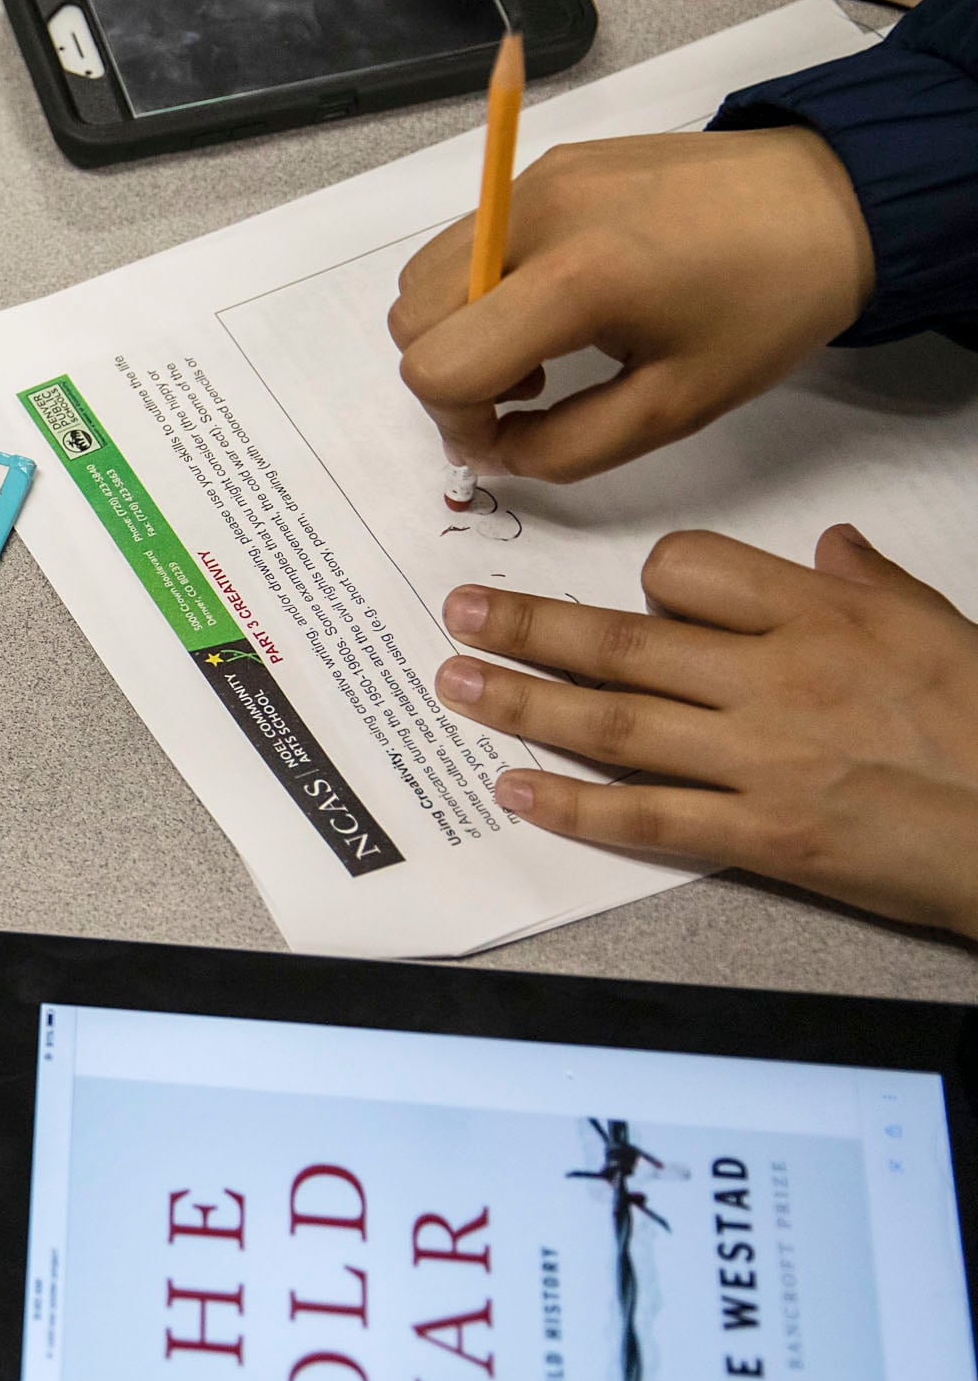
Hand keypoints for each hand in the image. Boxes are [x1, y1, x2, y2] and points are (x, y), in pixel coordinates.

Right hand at [387, 128, 873, 483]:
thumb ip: (563, 449)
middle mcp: (535, 216)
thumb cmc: (767, 308)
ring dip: (456, 328)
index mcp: (574, 281)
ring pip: (424, 276)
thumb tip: (491, 451)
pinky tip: (555, 298)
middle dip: (449, 376)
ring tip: (535, 344)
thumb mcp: (673, 408)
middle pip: (410, 319)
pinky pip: (468, 238)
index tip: (506, 437)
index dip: (456, 423)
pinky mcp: (549, 164)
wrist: (836, 200)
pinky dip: (481, 285)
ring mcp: (536, 180)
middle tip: (525, 392)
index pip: (438, 366)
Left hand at [435, 525, 977, 938]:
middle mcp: (778, 678)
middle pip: (623, 642)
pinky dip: (572, 805)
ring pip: (612, 721)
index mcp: (822, 615)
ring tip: (452, 683)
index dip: (646, 579)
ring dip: (520, 701)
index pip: (691, 569)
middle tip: (459, 611)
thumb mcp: (942, 625)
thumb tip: (829, 547)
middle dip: (528, 624)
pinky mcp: (764, 834)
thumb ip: (870, 583)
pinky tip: (513, 788)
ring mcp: (762, 759)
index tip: (622, 592)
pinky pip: (646, 815)